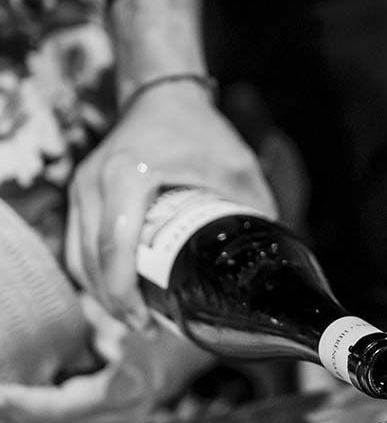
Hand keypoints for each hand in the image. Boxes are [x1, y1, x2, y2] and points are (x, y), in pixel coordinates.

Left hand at [0, 296, 213, 422]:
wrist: (216, 337)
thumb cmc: (177, 324)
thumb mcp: (128, 319)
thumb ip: (94, 320)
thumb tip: (66, 311)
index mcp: (122, 392)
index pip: (60, 409)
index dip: (25, 404)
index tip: (0, 394)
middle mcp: (124, 413)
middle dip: (24, 416)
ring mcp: (128, 417)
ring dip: (38, 416)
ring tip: (9, 403)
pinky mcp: (129, 413)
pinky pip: (83, 418)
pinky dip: (57, 412)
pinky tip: (37, 401)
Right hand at [66, 79, 277, 325]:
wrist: (162, 94)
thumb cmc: (199, 129)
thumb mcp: (236, 166)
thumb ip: (255, 210)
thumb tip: (273, 258)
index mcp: (129, 175)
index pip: (115, 246)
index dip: (125, 293)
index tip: (146, 321)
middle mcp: (95, 181)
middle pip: (90, 260)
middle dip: (113, 303)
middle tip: (144, 328)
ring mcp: (82, 187)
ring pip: (78, 256)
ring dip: (101, 293)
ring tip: (134, 318)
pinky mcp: (81, 194)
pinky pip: (78, 244)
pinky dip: (94, 273)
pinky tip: (119, 293)